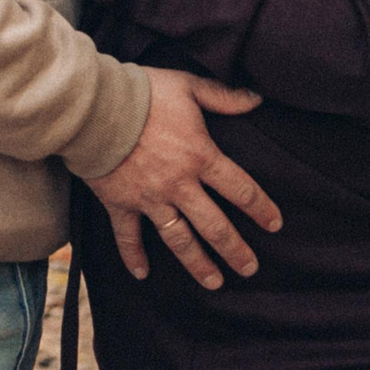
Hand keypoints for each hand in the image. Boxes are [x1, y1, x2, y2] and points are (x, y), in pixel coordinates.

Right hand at [85, 67, 280, 287]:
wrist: (95, 108)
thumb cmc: (143, 93)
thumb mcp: (188, 87)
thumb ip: (223, 97)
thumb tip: (256, 99)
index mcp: (200, 157)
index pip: (240, 189)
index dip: (260, 208)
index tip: (274, 225)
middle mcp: (179, 185)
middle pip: (214, 225)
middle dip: (235, 250)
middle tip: (250, 268)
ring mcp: (149, 199)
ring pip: (179, 240)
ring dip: (198, 264)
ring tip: (215, 283)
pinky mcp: (120, 204)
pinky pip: (128, 236)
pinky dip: (133, 256)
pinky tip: (143, 274)